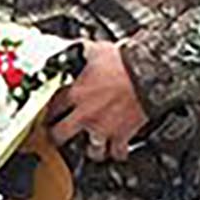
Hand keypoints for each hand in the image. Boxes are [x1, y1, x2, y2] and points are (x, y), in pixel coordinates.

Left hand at [49, 40, 146, 162]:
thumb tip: (79, 47)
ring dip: (91, 150)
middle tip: (57, 137)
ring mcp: (104, 127)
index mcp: (77, 93)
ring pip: (90, 150)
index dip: (50, 111)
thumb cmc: (125, 61)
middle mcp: (86, 114)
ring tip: (90, 149)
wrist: (149, 73)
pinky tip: (118, 151)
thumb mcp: (97, 50)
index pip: (54, 107)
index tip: (50, 114)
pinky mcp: (122, 134)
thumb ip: (84, 51)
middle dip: (56, 137)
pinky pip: (118, 152)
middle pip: (60, 134)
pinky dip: (118, 153)